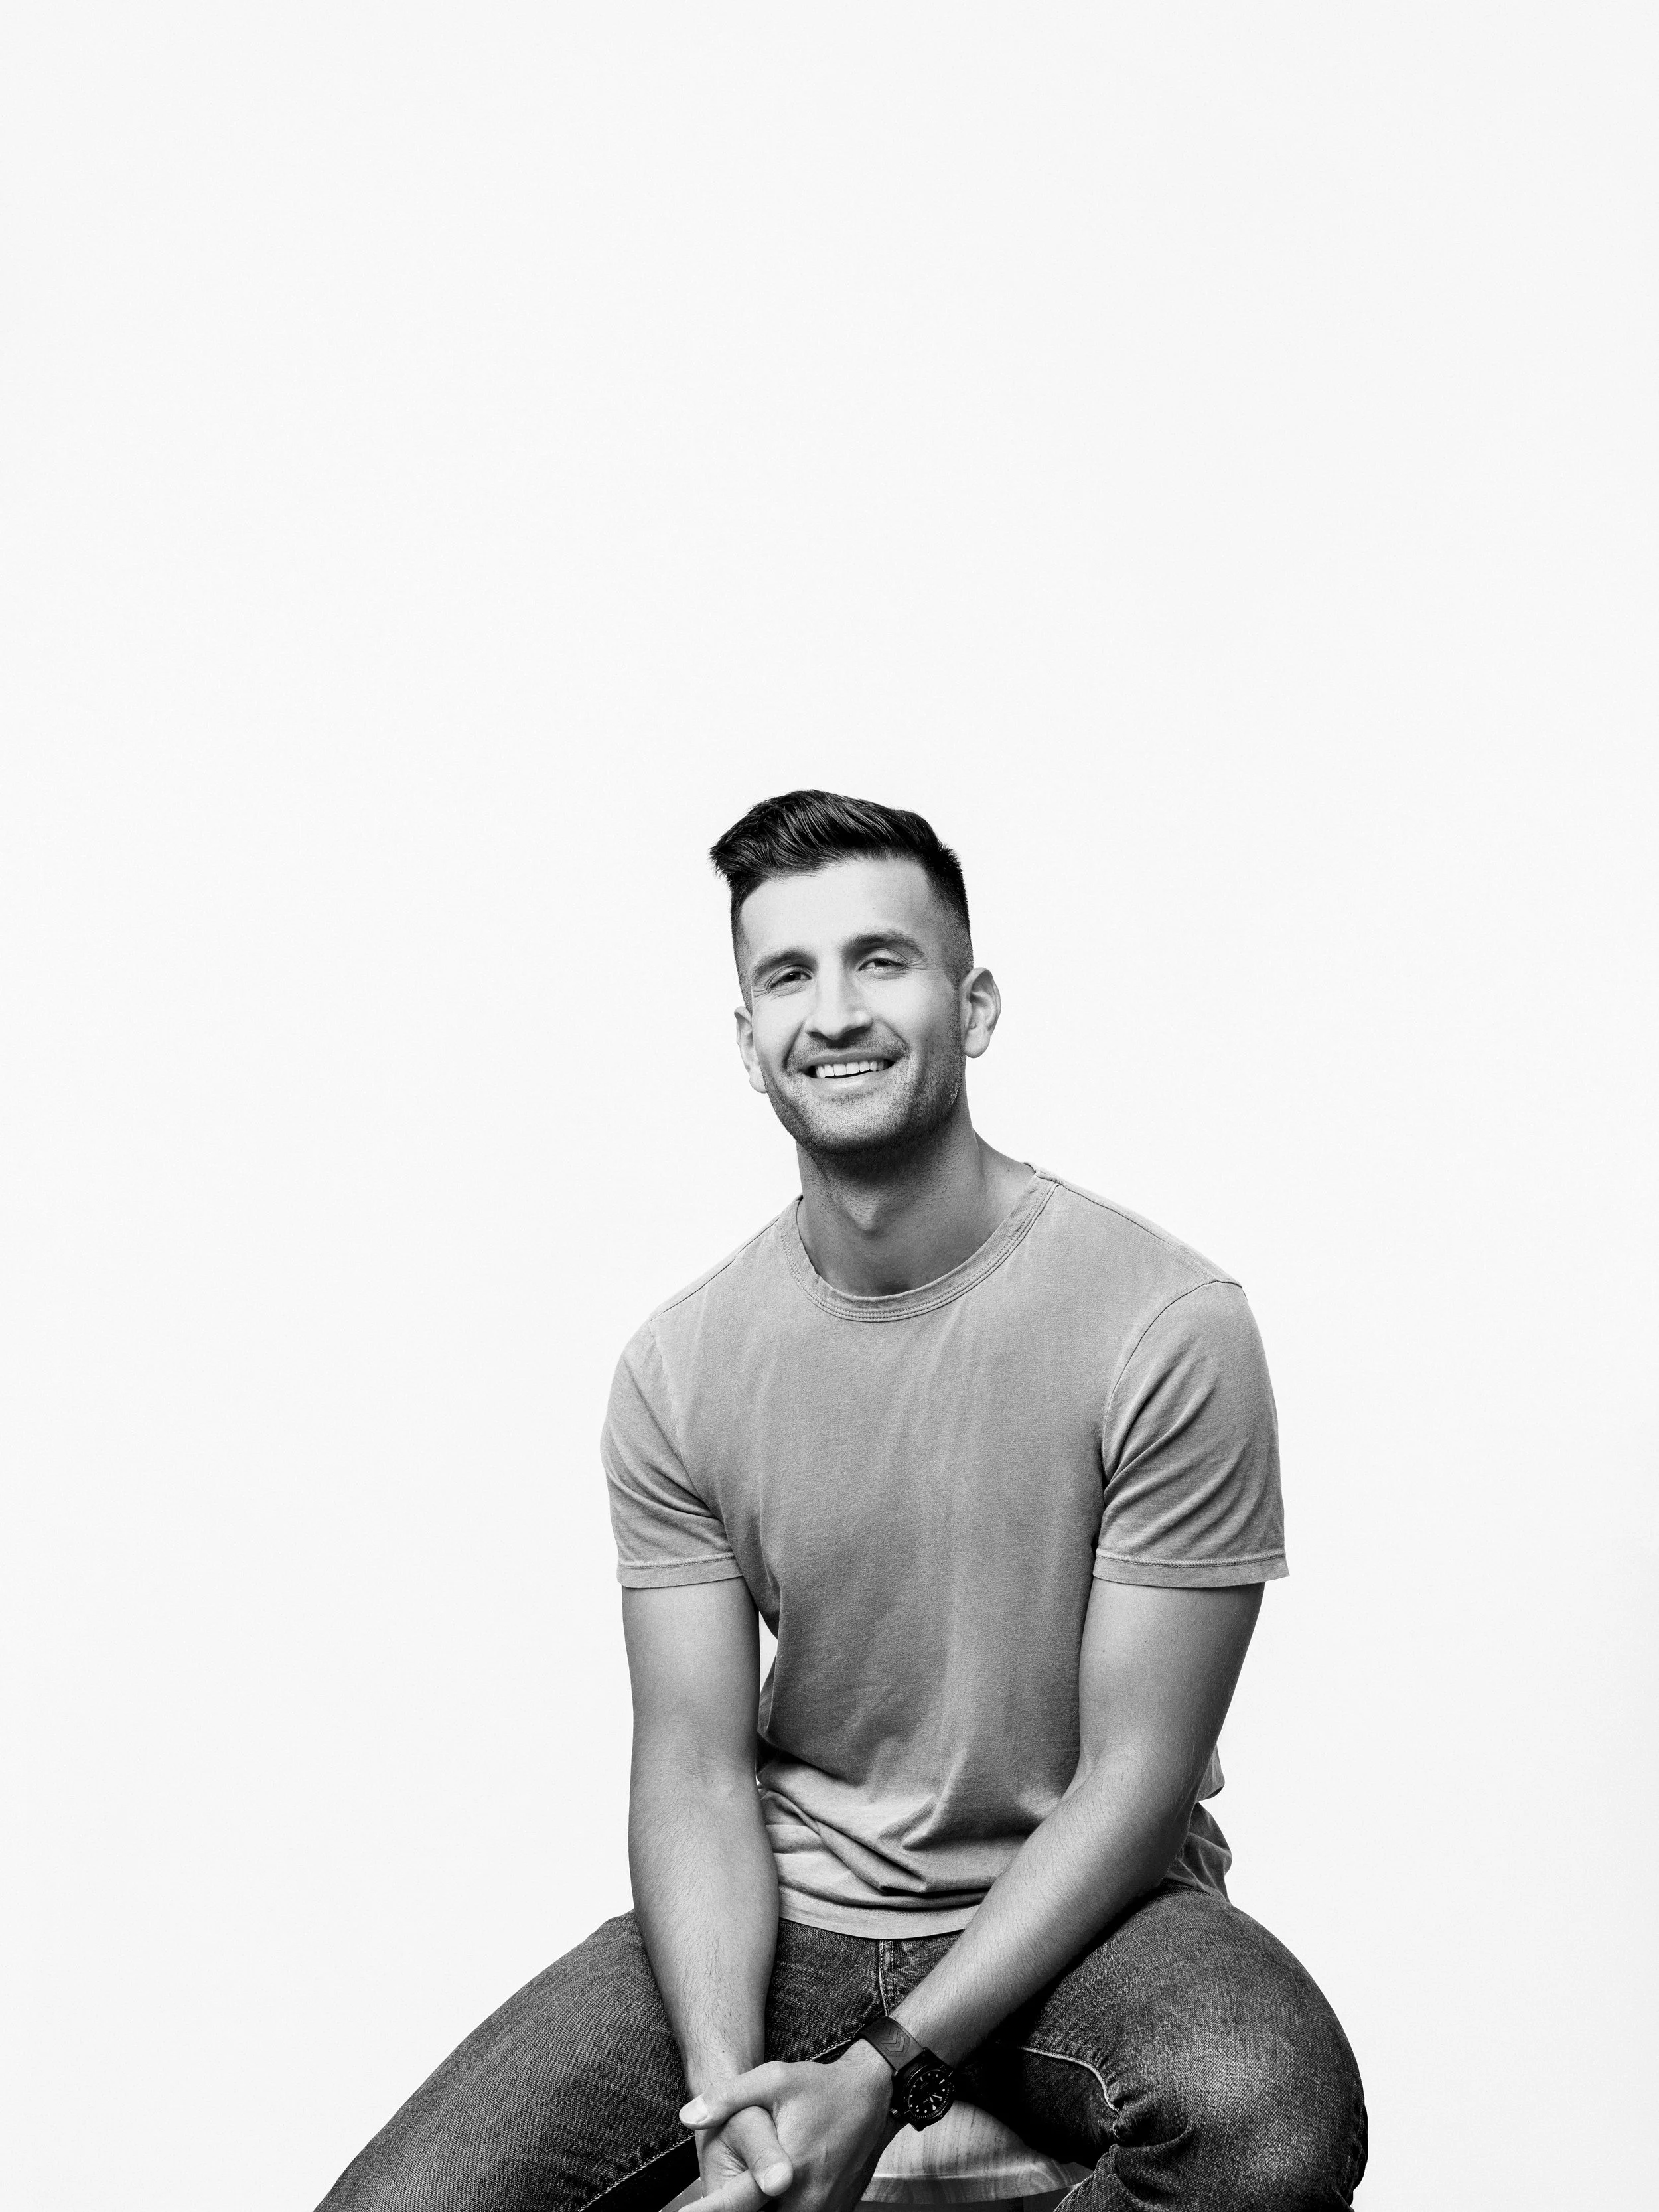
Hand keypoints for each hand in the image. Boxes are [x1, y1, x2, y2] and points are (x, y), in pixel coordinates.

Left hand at [682, 2043, 894, 2211]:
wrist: (872, 2095)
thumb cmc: (821, 2087)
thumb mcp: (772, 2079)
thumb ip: (727, 2097)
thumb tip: (688, 2117)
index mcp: (789, 2173)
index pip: (738, 2204)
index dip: (712, 2209)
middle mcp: (809, 2202)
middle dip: (743, 2203)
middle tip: (739, 2180)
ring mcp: (826, 2210)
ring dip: (763, 2204)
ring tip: (761, 2181)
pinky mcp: (836, 2211)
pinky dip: (785, 2206)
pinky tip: (780, 2186)